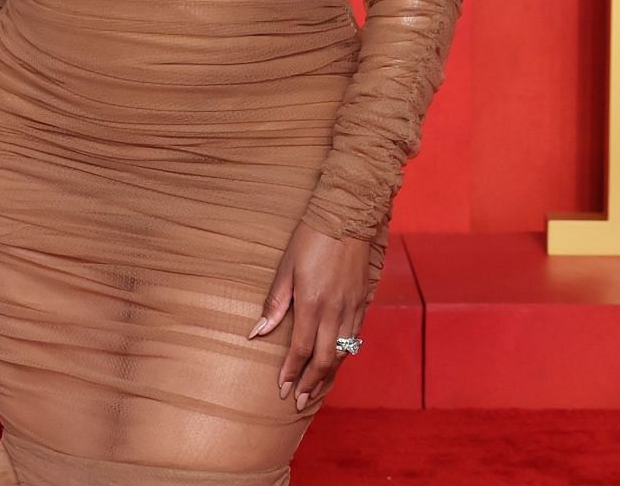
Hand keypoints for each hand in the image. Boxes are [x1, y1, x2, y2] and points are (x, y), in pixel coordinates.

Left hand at [249, 222, 373, 410]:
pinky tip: (335, 362)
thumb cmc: (311, 239)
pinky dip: (344, 356)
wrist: (347, 218)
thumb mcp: (286, 268)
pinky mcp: (362, 302)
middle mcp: (335, 311)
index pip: (301, 349)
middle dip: (311, 384)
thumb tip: (258, 332)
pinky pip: (355, 338)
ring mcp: (352, 308)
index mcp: (313, 303)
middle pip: (324, 359)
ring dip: (328, 375)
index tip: (282, 388)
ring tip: (316, 391)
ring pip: (342, 353)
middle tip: (299, 401)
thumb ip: (275, 303)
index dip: (291, 372)